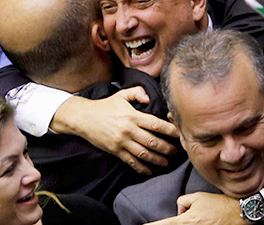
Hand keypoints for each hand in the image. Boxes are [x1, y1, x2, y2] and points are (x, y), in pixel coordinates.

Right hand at [51, 87, 178, 174]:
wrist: (83, 118)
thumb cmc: (105, 106)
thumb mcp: (121, 95)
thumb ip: (137, 92)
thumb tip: (148, 97)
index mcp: (133, 116)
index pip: (156, 124)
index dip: (170, 130)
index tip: (180, 134)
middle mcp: (129, 130)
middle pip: (153, 142)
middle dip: (167, 148)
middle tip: (176, 152)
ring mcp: (122, 142)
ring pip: (144, 154)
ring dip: (157, 160)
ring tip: (166, 162)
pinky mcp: (115, 151)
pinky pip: (131, 162)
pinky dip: (141, 168)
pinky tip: (149, 171)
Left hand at [145, 192, 245, 224]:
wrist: (239, 213)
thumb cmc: (219, 204)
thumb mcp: (198, 197)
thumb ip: (183, 202)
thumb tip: (179, 211)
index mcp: (187, 221)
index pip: (165, 224)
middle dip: (173, 221)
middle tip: (189, 214)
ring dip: (187, 221)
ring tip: (202, 216)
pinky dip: (195, 223)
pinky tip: (204, 220)